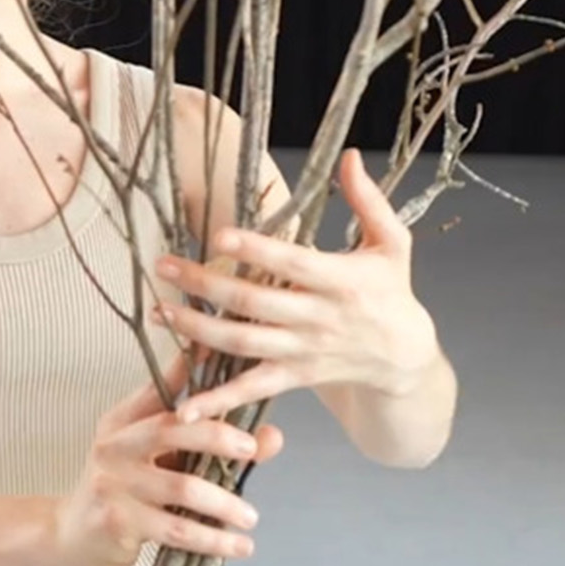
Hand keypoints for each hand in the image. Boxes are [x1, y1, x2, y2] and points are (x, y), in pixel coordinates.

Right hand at [53, 357, 285, 565]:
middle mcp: (115, 445)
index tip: (218, 350)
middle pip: (171, 429)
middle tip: (250, 449)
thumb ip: (209, 445)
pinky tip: (240, 546)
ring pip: (181, 487)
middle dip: (217, 436)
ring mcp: (114, 482)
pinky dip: (214, 539)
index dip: (188, 367)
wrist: (72, 537)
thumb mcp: (160, 461)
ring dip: (223, 503)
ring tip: (251, 517)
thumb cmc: (125, 492)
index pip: (159, 387)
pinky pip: (177, 530)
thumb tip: (272, 437)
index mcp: (124, 421)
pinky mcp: (118, 520)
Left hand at [152, 149, 441, 422]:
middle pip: (254, 304)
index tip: (219, 236)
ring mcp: (303, 352)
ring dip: (197, 330)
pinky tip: (184, 408)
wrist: (404, 359)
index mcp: (341, 281)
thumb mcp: (392, 244)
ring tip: (160, 311)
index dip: (257, 251)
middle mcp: (318, 319)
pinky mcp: (293, 378)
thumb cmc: (393, 292)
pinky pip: (251, 390)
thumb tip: (350, 157)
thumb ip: (369, 201)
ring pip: (243, 344)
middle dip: (205, 285)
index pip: (293, 264)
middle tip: (163, 266)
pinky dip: (217, 400)